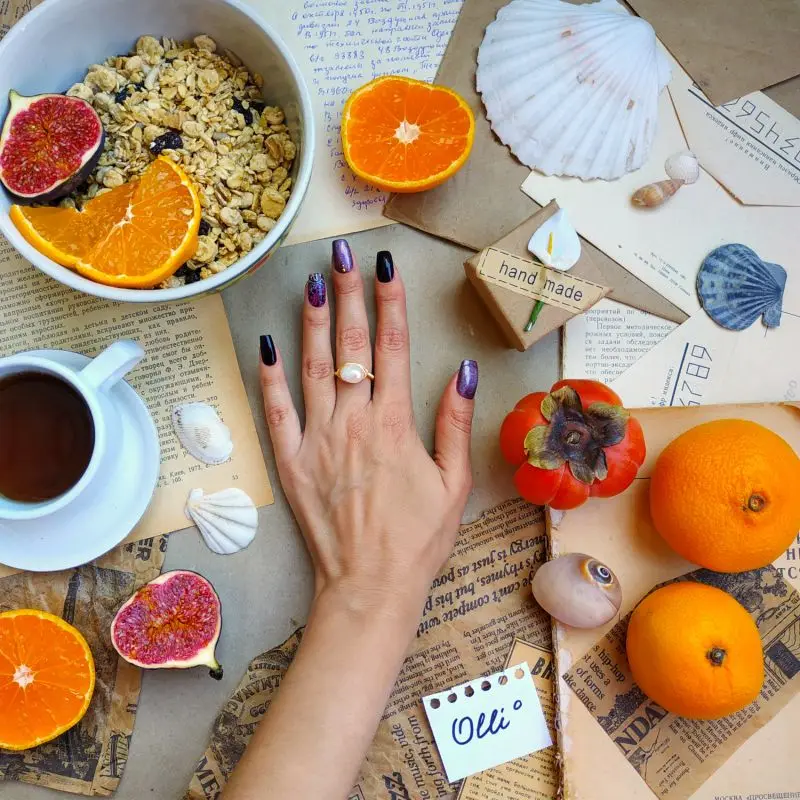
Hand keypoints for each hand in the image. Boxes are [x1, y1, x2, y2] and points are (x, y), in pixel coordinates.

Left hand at [258, 240, 477, 629]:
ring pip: (312, 368)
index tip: (386, 267)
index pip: (392, 348)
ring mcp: (317, 440)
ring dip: (312, 323)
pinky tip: (267, 344)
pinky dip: (269, 377)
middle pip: (350, 347)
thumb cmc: (418, 539)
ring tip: (311, 283)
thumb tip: (463, 370)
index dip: (390, 302)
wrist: (370, 586)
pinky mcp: (291, 462)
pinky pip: (276, 412)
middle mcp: (353, 422)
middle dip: (348, 295)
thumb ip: (454, 422)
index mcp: (395, 424)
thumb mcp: (453, 482)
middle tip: (342, 255)